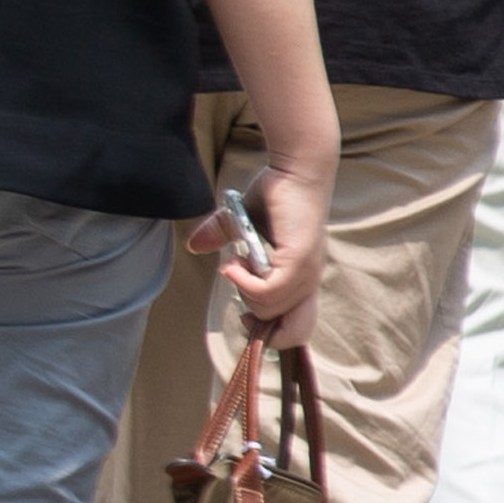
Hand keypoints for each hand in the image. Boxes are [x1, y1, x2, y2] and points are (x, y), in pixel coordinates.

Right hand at [199, 158, 332, 354]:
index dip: (272, 331)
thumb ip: (221, 236)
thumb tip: (195, 247)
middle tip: (238, 291)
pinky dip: (244, 284)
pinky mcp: (298, 262)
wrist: (295, 170)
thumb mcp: (241, 222)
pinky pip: (267, 293)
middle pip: (294, 332)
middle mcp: (308, 281)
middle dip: (260, 326)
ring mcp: (306, 273)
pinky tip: (234, 263)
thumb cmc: (275, 192)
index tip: (244, 315)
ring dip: (243, 291)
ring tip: (234, 263)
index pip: (298, 326)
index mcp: (300, 278)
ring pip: (269, 310)